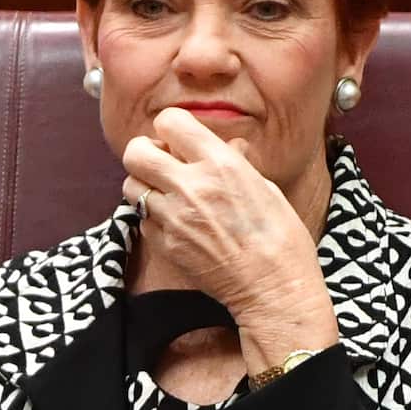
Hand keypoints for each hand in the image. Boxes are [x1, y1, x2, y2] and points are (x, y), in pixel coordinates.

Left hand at [122, 107, 338, 367]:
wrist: (274, 287)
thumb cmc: (281, 237)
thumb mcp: (266, 187)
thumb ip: (236, 163)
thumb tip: (228, 146)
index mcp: (220, 164)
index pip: (169, 121)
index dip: (171, 128)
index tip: (178, 139)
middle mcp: (191, 185)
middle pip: (136, 152)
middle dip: (146, 152)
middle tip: (162, 163)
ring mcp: (173, 217)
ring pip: (130, 185)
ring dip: (144, 185)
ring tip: (166, 194)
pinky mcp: (165, 244)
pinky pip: (141, 219)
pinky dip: (152, 216)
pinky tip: (175, 222)